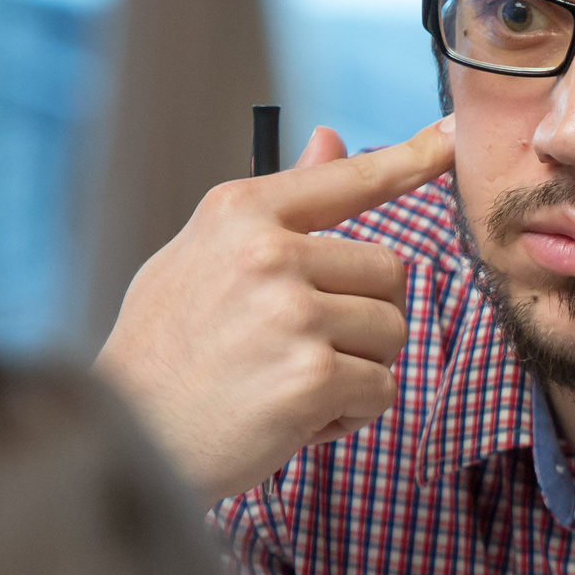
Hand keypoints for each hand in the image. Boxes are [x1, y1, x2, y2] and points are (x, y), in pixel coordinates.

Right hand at [97, 118, 456, 499]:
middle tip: (305, 350)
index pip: (346, 178)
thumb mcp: (202, 257)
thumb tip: (331, 138)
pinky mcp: (314, 375)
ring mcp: (293, 313)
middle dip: (365, 317)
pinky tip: (293, 421)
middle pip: (389, 270)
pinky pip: (381, 389)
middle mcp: (269, 252)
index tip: (450, 139)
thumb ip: (276, 208)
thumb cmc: (163, 349)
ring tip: (291, 386)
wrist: (124, 436)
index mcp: (240, 211)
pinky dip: (351, 414)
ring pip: (392, 332)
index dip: (409, 159)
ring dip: (359, 369)